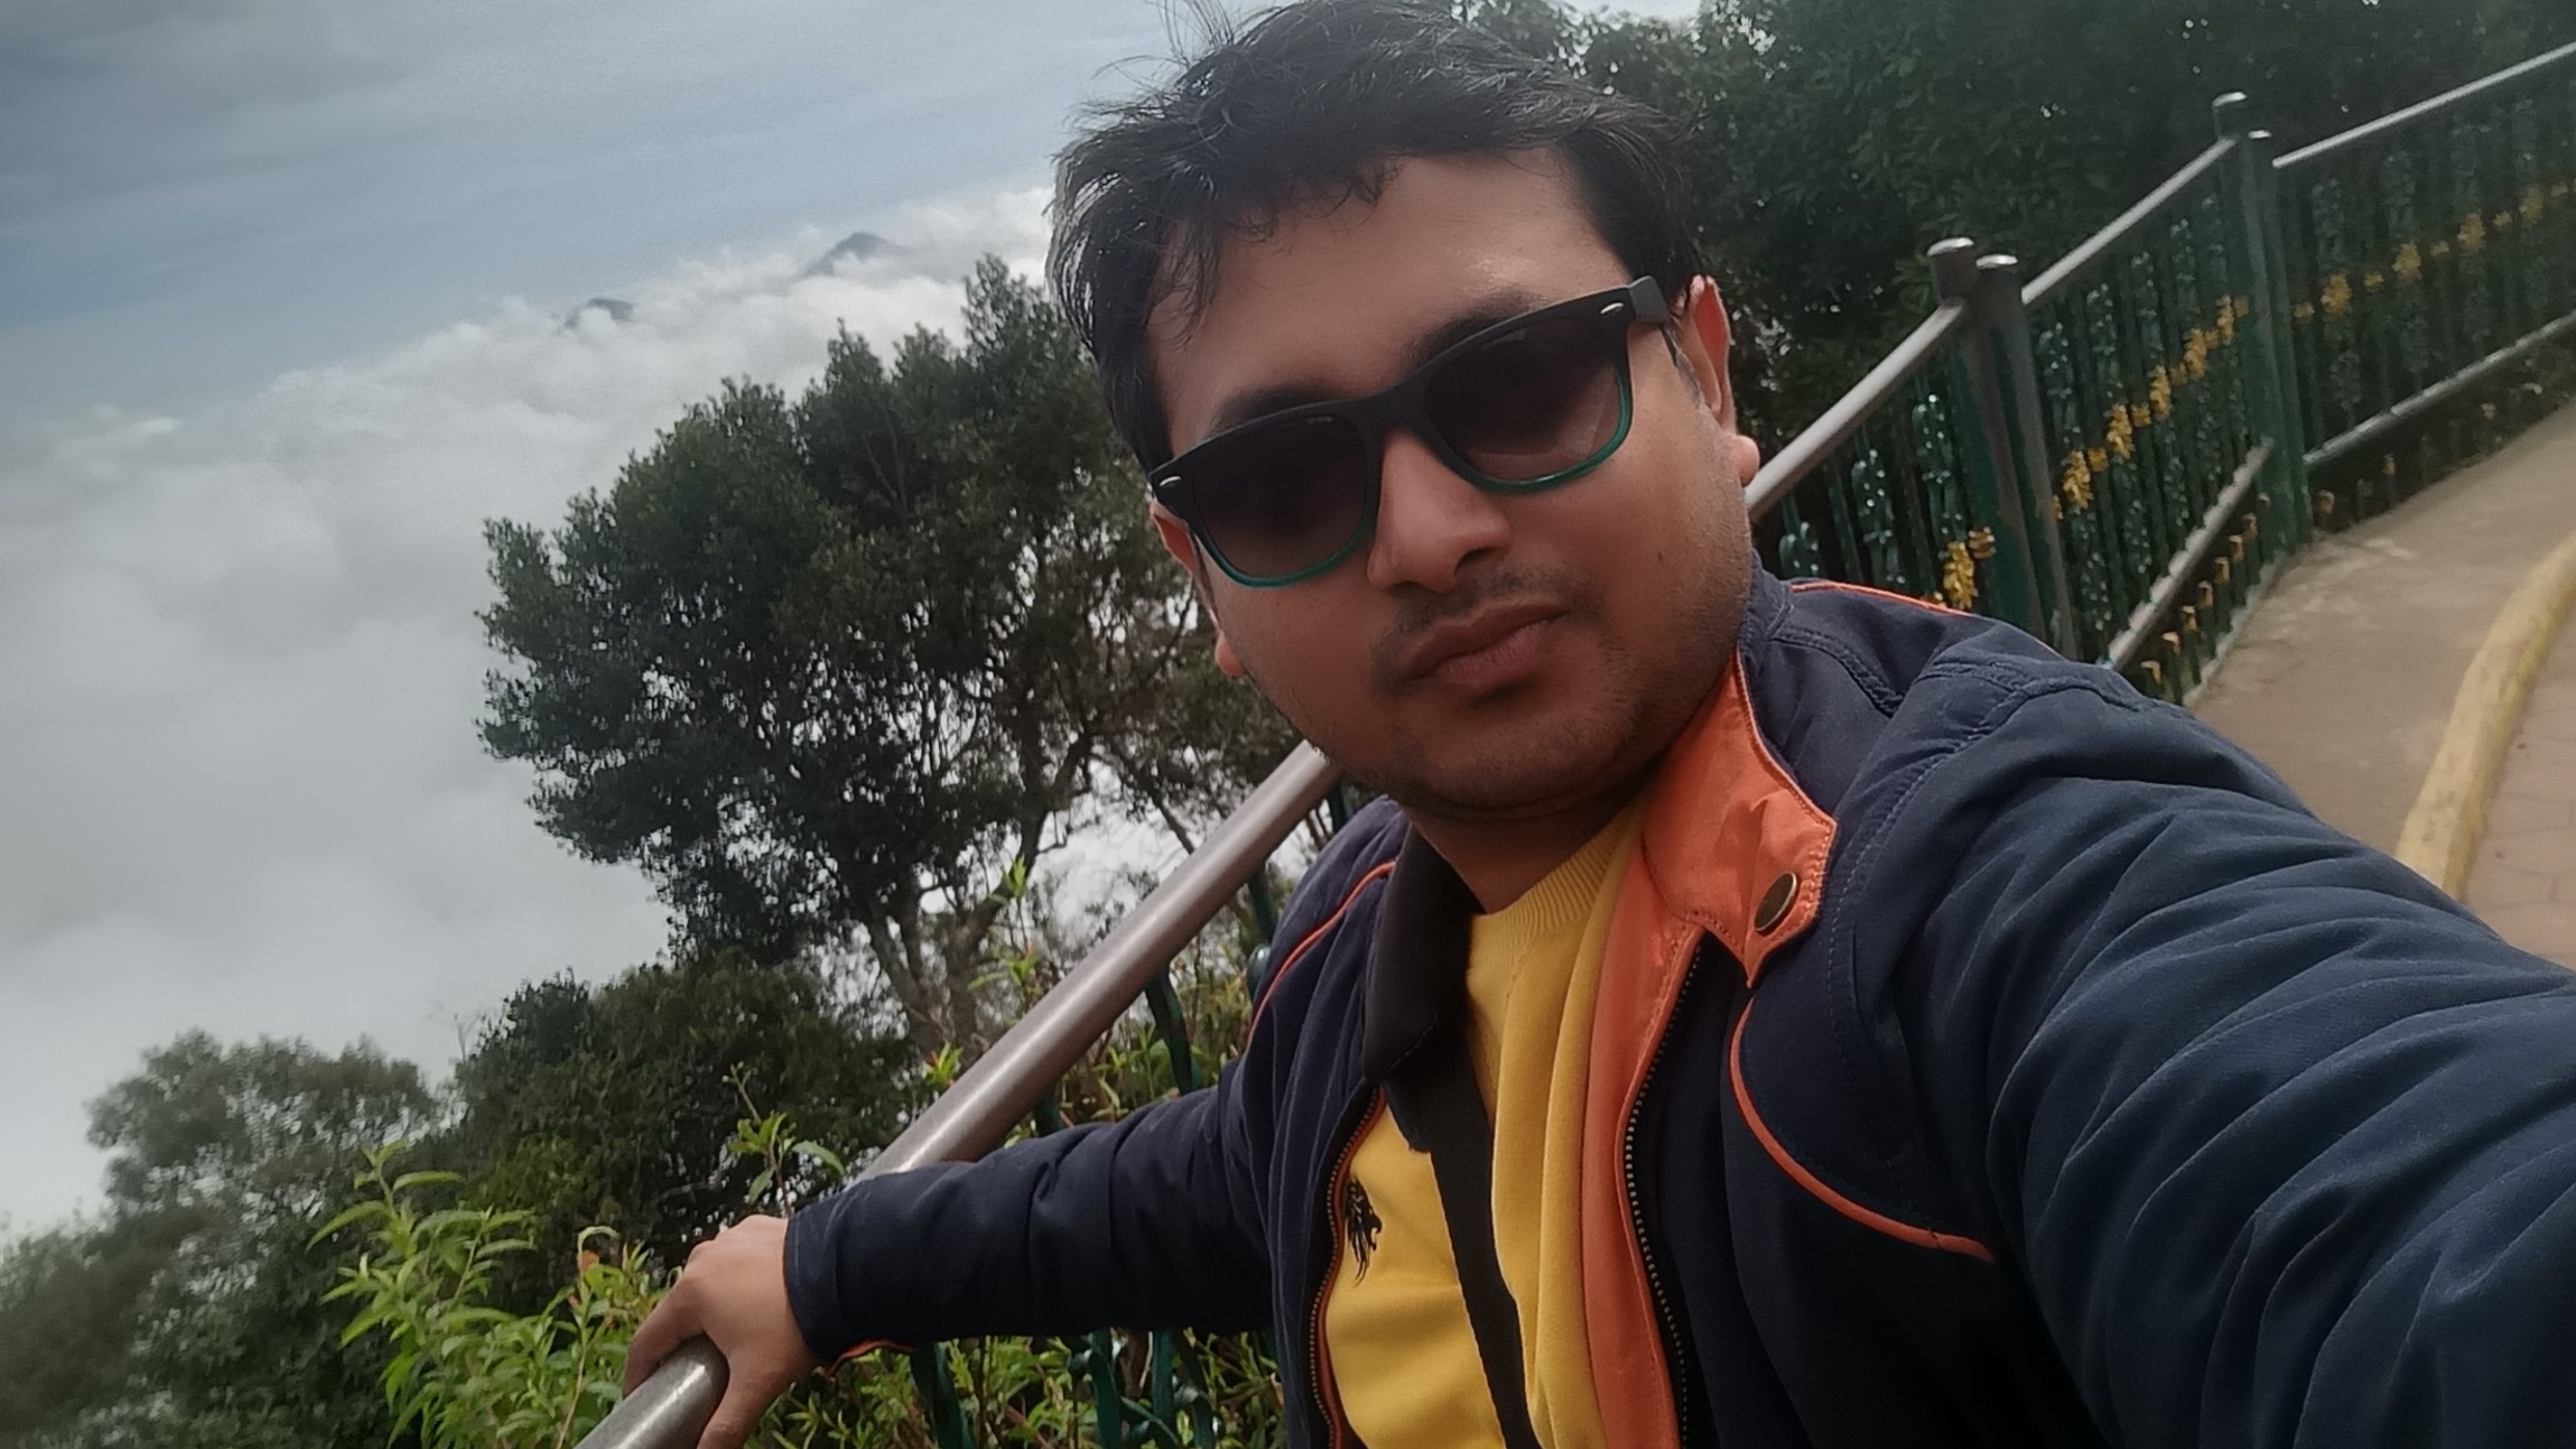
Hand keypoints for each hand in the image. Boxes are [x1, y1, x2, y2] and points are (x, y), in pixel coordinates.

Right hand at [624, 1214, 821, 1448]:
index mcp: (691, 1294)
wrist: (850, 1271)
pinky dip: (741, 1282)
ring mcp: (733, 1239)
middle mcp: (704, 1259)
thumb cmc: (797, 1325)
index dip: (640, 1374)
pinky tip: (760, 1302)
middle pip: (678, 1311)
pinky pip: (738, 1260)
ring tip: (732, 1338)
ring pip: (709, 1282)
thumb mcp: (758, 1381)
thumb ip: (726, 1424)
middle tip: (694, 1372)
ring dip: (713, 1309)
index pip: (647, 1341)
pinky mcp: (761, 1228)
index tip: (643, 1394)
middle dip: (681, 1342)